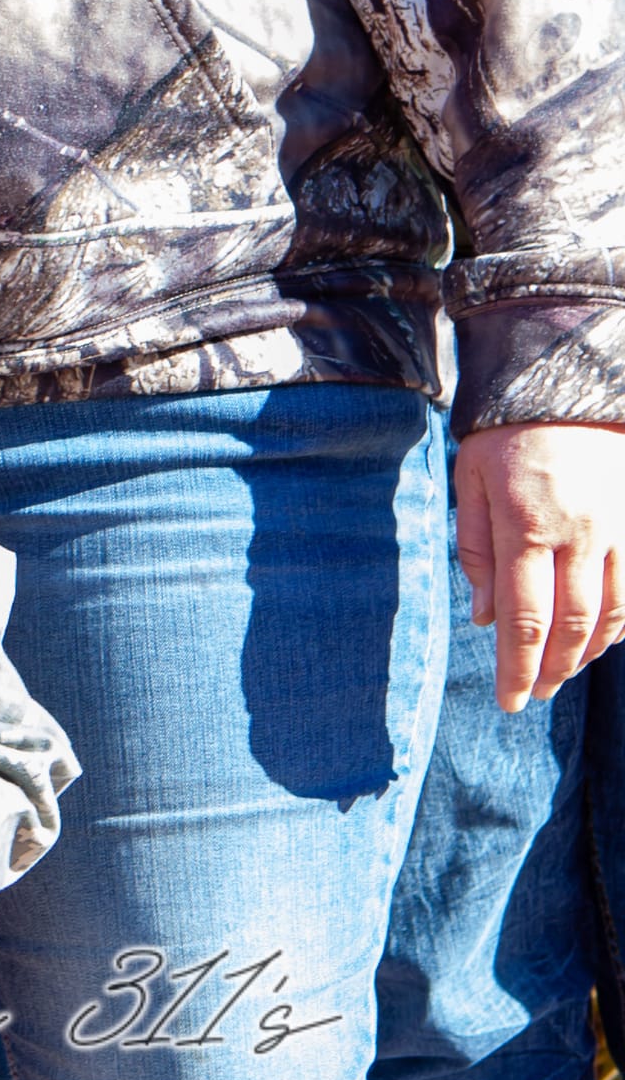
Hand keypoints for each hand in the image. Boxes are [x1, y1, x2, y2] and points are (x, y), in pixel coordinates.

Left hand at [453, 423, 624, 710]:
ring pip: (611, 614)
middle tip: (535, 693)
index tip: (510, 700)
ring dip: (587, 653)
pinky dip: (620, 624)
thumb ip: (475, 547)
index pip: (524, 616)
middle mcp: (578, 532)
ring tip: (564, 672)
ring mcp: (617, 528)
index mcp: (525, 522)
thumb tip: (482, 615)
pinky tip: (600, 638)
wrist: (564, 380)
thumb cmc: (505, 432)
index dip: (518, 666)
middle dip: (553, 669)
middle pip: (571, 625)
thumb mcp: (470, 479)